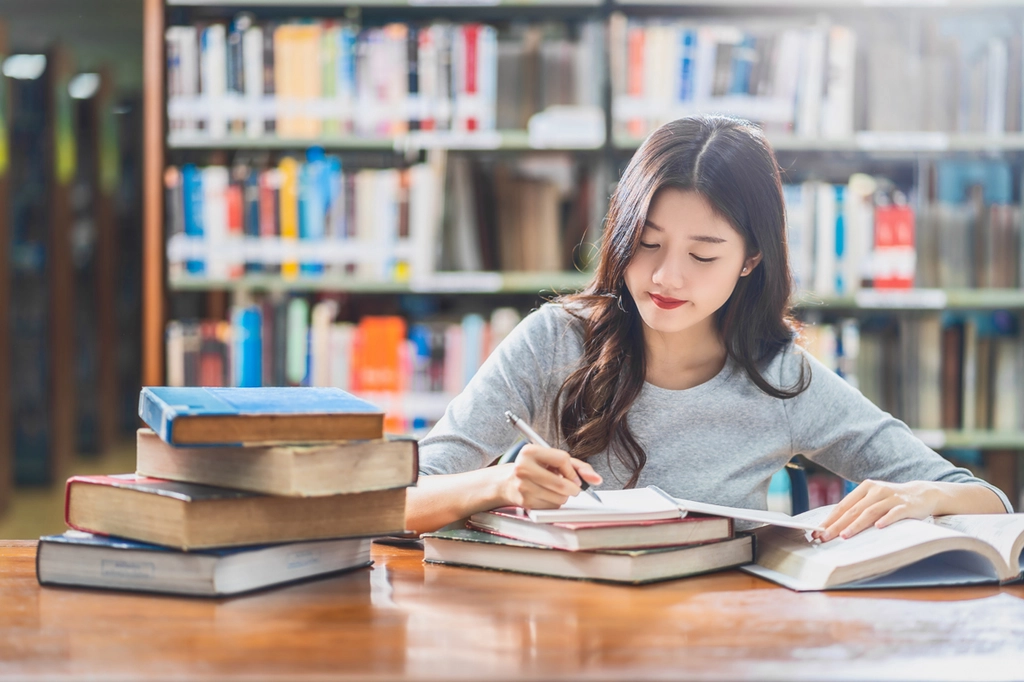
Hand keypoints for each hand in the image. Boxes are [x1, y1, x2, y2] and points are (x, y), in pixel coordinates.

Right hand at [500, 444, 602, 509]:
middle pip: (561, 484)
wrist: (507, 482)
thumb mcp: (553, 460)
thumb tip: (597, 479)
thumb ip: (578, 466)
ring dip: (564, 497)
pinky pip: (551, 506)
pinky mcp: (525, 501)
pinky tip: (547, 496)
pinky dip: (555, 503)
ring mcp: (523, 486)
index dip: (573, 471)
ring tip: (556, 490)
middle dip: (573, 489)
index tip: (575, 478)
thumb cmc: (535, 468)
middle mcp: (524, 467)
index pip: (562, 459)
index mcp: (530, 451)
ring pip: (559, 498)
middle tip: (573, 488)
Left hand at [813, 479, 937, 541]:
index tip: (818, 531)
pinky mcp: (905, 505)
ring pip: (869, 512)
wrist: (922, 493)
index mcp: (865, 488)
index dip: (830, 519)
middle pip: (853, 510)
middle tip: (825, 537)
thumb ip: (858, 509)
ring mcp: (891, 497)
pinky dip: (886, 520)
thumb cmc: (892, 500)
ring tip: (844, 535)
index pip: (843, 505)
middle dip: (837, 525)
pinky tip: (878, 527)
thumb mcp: (873, 500)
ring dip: (856, 525)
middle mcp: (876, 490)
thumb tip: (835, 525)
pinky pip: (894, 513)